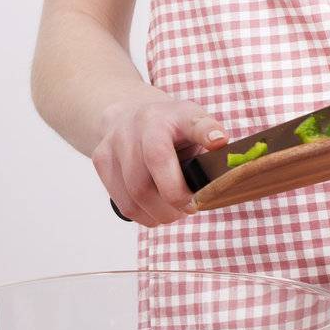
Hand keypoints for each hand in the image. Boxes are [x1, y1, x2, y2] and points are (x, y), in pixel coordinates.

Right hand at [91, 91, 229, 225]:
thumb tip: (228, 170)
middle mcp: (143, 123)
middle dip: (176, 200)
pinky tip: (156, 212)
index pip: (193, 120)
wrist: (127, 113)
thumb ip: (210, 145)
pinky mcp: (101, 159)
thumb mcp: (195, 125)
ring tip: (174, 213)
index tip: (218, 140)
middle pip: (155, 170)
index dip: (206, 130)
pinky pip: (123, 203)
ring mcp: (117, 140)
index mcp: (176, 113)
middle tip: (191, 209)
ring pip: (136, 194)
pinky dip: (144, 216)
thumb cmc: (171, 128)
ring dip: (160, 214)